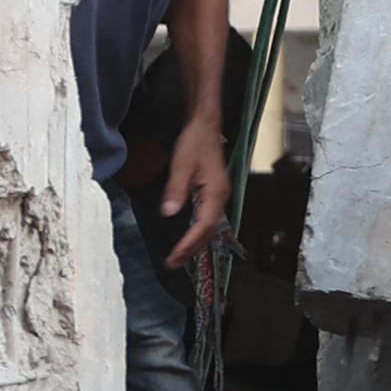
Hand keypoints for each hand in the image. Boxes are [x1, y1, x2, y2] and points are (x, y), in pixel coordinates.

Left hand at [156, 122, 229, 266]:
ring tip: (179, 257)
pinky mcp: (214, 193)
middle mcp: (221, 197)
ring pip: (209, 227)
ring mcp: (219, 196)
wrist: (205, 126)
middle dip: (192, 249)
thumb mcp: (181, 165)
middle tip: (173, 263)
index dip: (189, 243)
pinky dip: (197, 232)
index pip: (203, 225)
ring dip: (195, 243)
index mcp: (215, 192)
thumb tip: (169, 212)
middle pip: (208, 231)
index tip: (175, 255)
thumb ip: (176, 189)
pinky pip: (208, 218)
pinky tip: (187, 239)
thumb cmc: (195, 143)